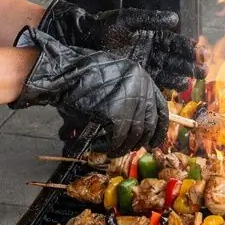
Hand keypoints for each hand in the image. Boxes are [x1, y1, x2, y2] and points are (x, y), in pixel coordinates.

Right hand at [12, 28, 168, 151]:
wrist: (64, 72)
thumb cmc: (84, 73)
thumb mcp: (115, 75)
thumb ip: (130, 91)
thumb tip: (139, 120)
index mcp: (142, 76)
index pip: (161, 108)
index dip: (159, 129)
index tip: (154, 142)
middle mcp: (140, 87)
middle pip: (148, 124)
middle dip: (140, 140)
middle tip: (130, 148)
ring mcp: (129, 101)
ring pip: (134, 134)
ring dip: (124, 147)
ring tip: (114, 151)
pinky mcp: (115, 115)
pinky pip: (118, 138)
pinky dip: (112, 147)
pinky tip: (106, 149)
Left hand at [40, 0, 199, 89]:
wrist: (80, 40)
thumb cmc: (103, 26)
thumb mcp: (128, 19)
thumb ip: (151, 19)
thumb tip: (175, 19)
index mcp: (149, 35)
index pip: (172, 42)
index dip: (186, 47)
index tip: (198, 51)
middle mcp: (148, 51)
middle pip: (173, 59)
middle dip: (188, 64)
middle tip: (203, 71)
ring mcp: (142, 65)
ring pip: (166, 71)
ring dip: (180, 76)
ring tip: (191, 80)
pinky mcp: (133, 76)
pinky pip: (153, 81)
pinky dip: (164, 85)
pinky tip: (174, 89)